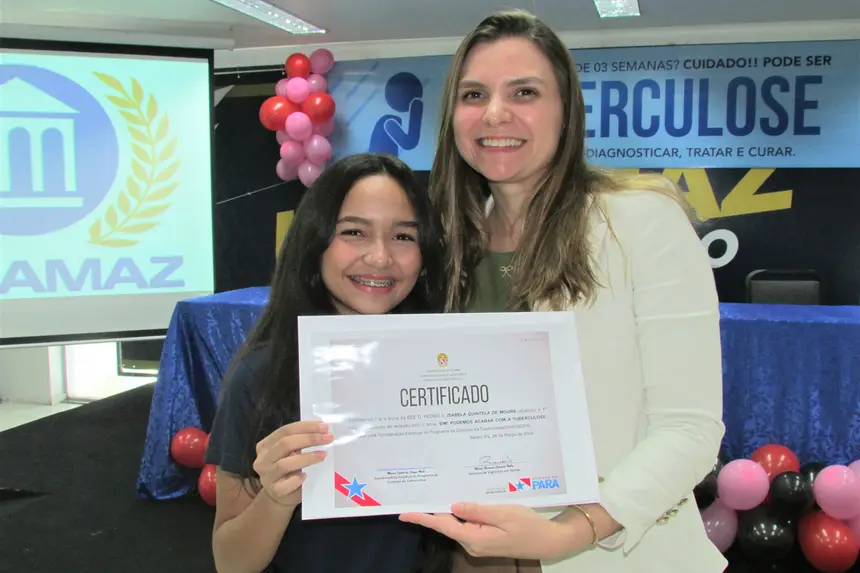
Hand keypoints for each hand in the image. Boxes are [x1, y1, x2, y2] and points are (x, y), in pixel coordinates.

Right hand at [253, 421, 331, 507]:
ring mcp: (267, 476)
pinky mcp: (274, 491)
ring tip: (323, 455)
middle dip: (309, 438)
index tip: (324, 426)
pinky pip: (286, 484)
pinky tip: (306, 476)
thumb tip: (321, 431)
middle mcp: (263, 460)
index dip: (305, 427)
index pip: (285, 431)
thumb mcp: (290, 453)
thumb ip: (299, 442)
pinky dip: (297, 479)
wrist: (280, 496)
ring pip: (285, 464)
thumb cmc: (288, 470)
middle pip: (285, 444)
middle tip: (328, 438)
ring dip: (307, 458)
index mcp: (265, 445)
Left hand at [399, 503, 575, 560]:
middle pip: (447, 524)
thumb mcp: (504, 513)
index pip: (443, 525)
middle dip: (433, 509)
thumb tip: (453, 505)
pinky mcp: (485, 538)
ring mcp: (478, 542)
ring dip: (448, 509)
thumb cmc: (528, 526)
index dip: (423, 518)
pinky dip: (461, 512)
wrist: (548, 541)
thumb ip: (477, 510)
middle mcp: (472, 543)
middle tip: (419, 491)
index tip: (404, 513)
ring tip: (436, 490)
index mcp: (474, 538)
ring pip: (457, 523)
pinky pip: (468, 524)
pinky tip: (460, 499)